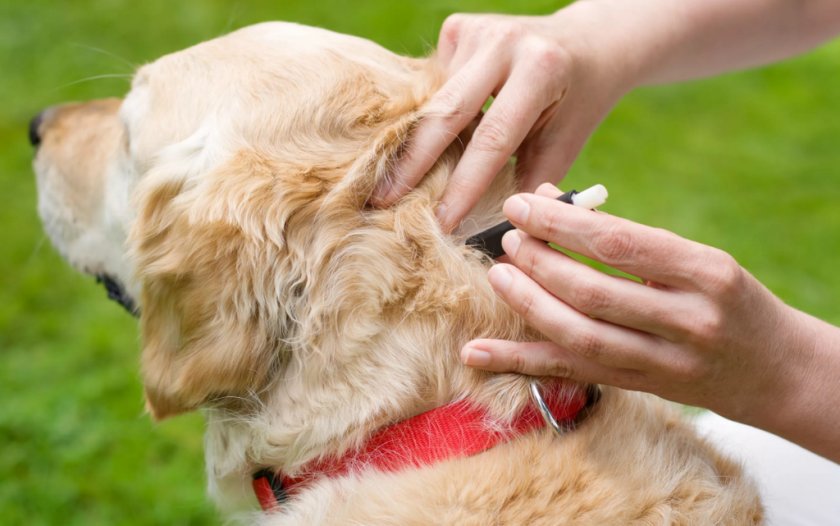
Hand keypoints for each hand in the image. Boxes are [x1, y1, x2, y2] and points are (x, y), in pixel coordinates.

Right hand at [371, 6, 633, 230]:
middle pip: (445, 112)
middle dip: (412, 163)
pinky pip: (433, 85)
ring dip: (416, 143)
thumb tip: (491, 237)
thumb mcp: (565, 144)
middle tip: (382, 202)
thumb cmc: (576, 103)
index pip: (493, 138)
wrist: (585, 44)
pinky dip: (429, 116)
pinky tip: (427, 138)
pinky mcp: (458, 28)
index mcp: (540, 70)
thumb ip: (529, 184)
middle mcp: (504, 42)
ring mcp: (476, 30)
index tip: (441, 222)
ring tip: (390, 183)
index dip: (464, 185)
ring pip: (433, 99)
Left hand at [462, 184, 839, 459]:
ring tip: (498, 276)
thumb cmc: (725, 298)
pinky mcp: (641, 388)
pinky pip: (572, 374)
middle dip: (541, 264)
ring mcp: (665, 363)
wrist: (772, 368)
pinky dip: (519, 362)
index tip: (521, 205)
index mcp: (705, 273)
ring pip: (581, 336)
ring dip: (529, 306)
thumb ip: (628, 238)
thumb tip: (552, 201)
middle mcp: (689, 321)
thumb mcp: (695, 259)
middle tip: (508, 240)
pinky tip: (476, 352)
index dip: (562, 224)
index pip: (621, 244)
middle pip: (595, 292)